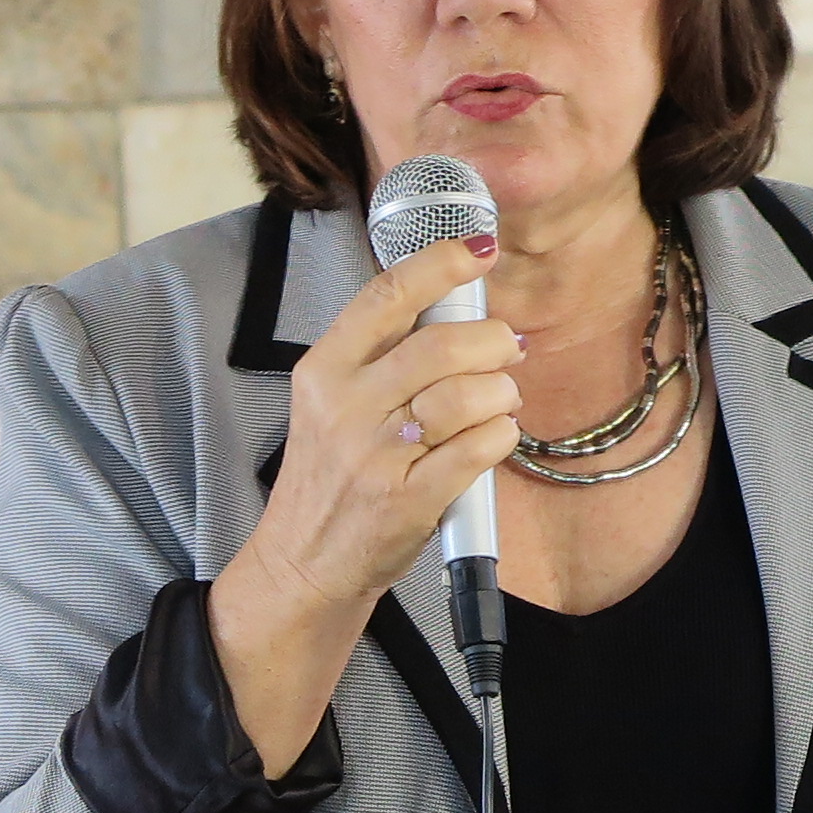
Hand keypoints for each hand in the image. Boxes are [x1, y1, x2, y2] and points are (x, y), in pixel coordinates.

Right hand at [237, 234, 522, 618]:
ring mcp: (376, 456)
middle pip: (441, 345)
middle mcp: (346, 408)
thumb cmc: (333, 475)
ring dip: (501, 392)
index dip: (440, 264)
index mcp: (325, 371)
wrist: (304, 561)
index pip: (386, 297)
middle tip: (508, 348)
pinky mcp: (408, 500)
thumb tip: (462, 308)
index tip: (479, 251)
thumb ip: (384, 356)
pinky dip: (502, 435)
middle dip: (492, 340)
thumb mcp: (334, 403)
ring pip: (467, 395)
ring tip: (498, 401)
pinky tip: (495, 436)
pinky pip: (479, 448)